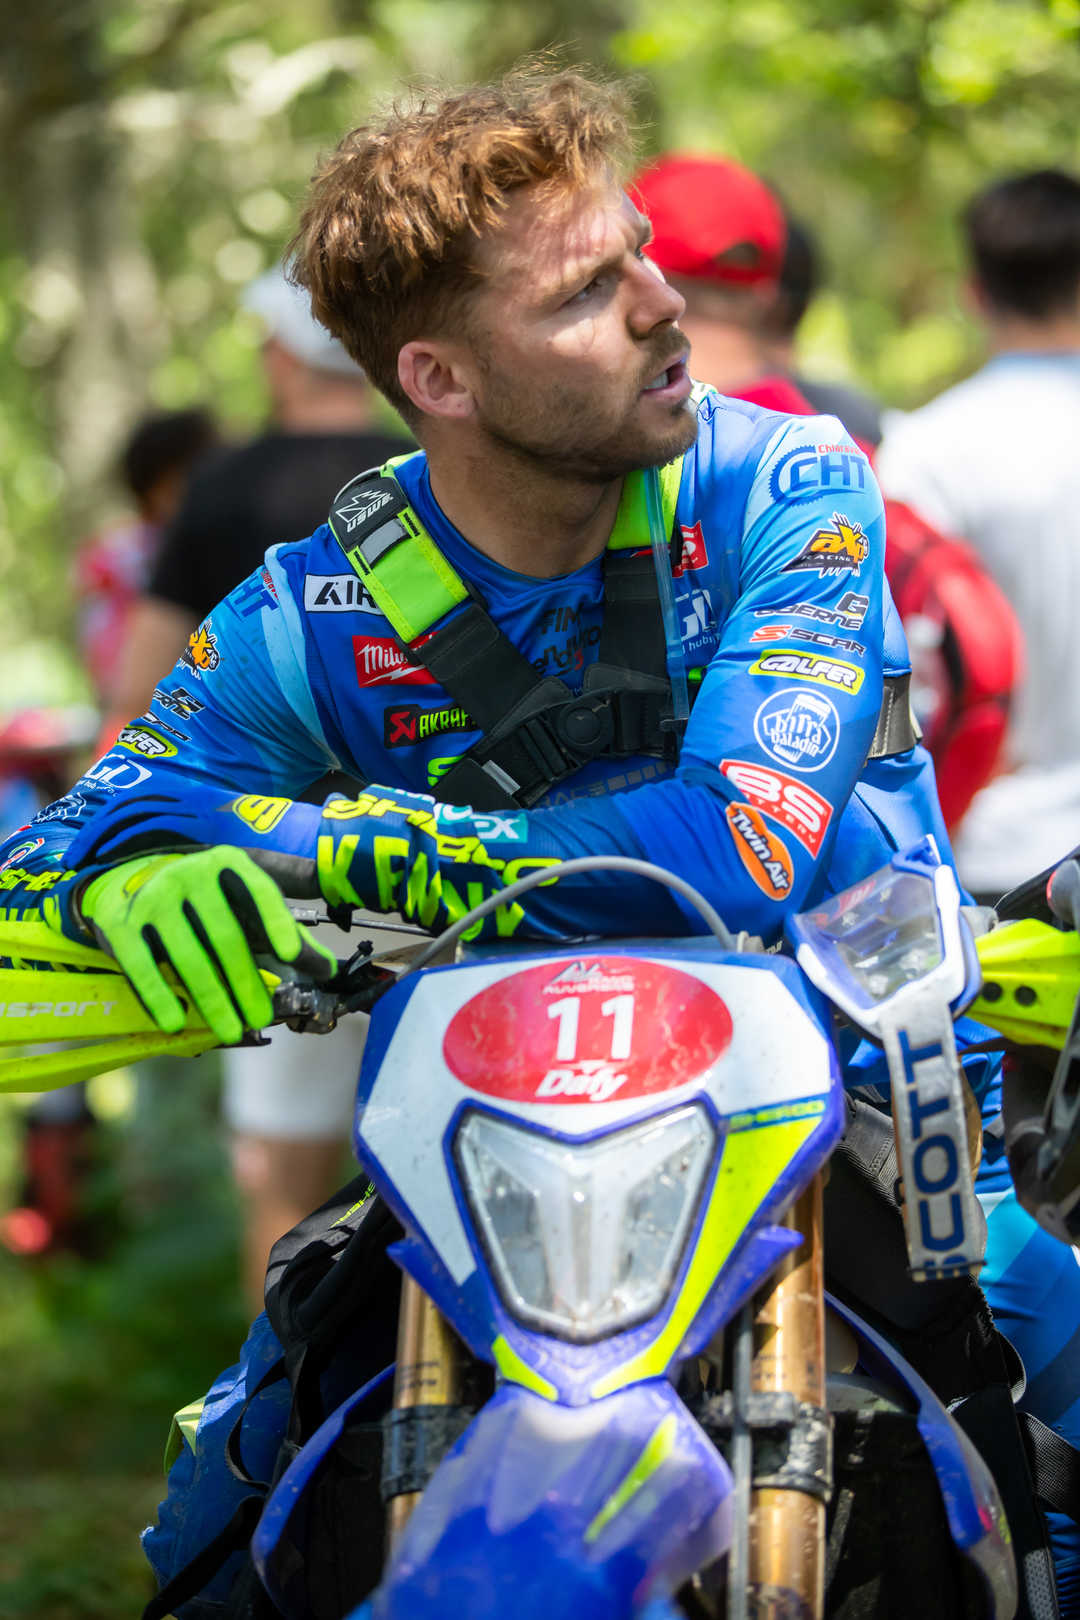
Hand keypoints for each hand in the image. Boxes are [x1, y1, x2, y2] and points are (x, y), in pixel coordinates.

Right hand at [77, 847, 336, 1044]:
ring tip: (231, 1030)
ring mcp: (154, 896)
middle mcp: (191, 873)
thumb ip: (286, 934)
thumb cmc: (204, 902)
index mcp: (229, 863)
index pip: (260, 892)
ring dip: (212, 999)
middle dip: (245, 983)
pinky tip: (176, 1023)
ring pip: (189, 957)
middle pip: (226, 937)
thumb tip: (328, 969)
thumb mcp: (245, 908)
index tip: (292, 955)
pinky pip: (143, 965)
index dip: (277, 922)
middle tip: (260, 1018)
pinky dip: (160, 996)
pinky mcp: (120, 922)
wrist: (126, 878)